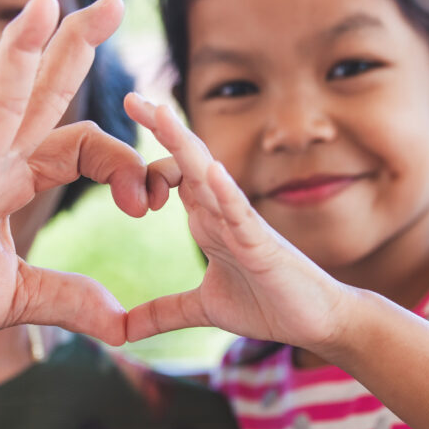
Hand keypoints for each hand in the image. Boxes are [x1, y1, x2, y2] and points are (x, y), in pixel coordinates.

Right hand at [0, 0, 143, 365]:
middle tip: (112, 1)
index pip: (80, 144)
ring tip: (43, 6)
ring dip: (17, 58)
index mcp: (11, 180)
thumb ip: (67, 298)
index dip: (124, 165)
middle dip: (73, 47)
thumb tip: (121, 321)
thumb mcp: (15, 298)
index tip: (153, 201)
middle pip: (38, 95)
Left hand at [123, 93, 351, 350]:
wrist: (319, 323)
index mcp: (207, 220)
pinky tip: (212, 172)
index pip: (172, 177)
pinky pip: (242, 214)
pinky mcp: (263, 244)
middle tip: (131, 96)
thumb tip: (122, 333)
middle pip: (188, 160)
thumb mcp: (202, 310)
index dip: (143, 165)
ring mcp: (243, 224)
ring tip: (161, 115)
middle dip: (161, 127)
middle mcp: (222, 212)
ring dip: (186, 145)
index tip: (110, 157)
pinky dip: (227, 192)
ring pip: (210, 176)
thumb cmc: (269, 305)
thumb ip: (163, 313)